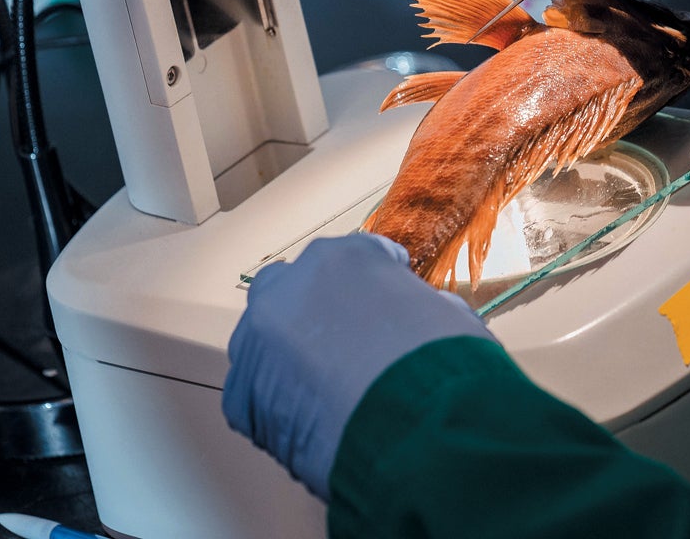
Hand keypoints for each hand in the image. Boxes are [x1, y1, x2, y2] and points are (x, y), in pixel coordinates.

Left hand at [222, 233, 495, 498]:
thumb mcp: (448, 317)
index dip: (373, 283)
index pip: (352, 257)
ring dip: (288, 355)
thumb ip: (421, 307)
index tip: (384, 303)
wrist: (416, 431)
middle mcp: (290, 287)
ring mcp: (257, 339)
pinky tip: (311, 421)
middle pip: (291, 288)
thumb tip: (422, 317)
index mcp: (343, 258)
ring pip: (264, 339)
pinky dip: (277, 405)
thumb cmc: (441, 368)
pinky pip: (255, 395)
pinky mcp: (242, 395)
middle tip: (343, 343)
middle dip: (313, 309)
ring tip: (325, 389)